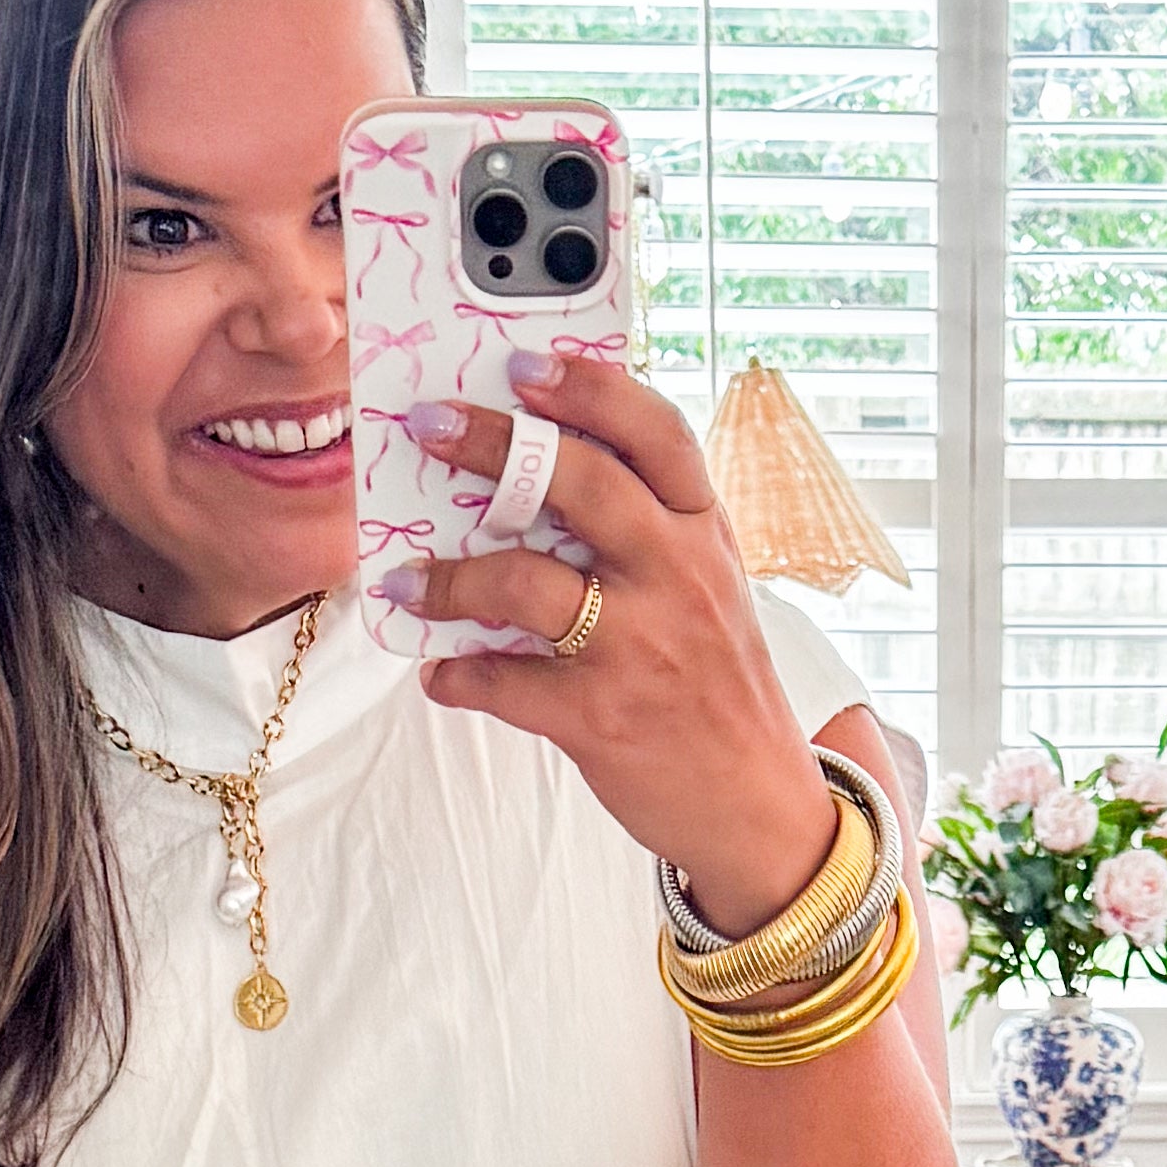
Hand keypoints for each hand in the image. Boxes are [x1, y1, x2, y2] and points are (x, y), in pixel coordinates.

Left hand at [391, 349, 842, 936]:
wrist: (757, 803)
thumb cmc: (717, 682)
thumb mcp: (708, 586)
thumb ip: (646, 528)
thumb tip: (531, 478)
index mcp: (703, 533)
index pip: (655, 434)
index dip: (588, 390)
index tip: (525, 363)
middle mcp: (678, 578)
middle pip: (583, 485)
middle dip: (496, 446)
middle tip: (431, 426)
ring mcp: (640, 647)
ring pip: (528, 585)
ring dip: (453, 578)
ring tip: (408, 580)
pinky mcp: (601, 718)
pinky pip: (508, 684)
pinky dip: (462, 676)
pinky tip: (441, 672)